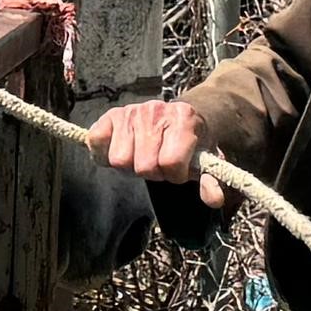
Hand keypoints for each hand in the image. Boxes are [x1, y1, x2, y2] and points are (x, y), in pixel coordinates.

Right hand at [90, 92, 217, 201]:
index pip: (170, 163)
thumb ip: (212, 181)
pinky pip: (96, 141)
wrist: (181, 116)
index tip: (178, 171)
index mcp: (184, 119)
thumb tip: (214, 200)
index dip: (174, 175)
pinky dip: (104, 153)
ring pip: (119, 159)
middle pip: (143, 165)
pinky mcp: (111, 115)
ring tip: (142, 157)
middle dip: (152, 172)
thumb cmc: (193, 143)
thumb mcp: (207, 161)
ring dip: (130, 165)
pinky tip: (122, 149)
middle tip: (159, 165)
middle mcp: (156, 110)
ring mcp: (132, 111)